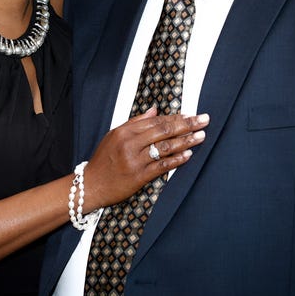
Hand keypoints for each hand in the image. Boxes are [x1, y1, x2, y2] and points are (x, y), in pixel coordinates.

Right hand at [84, 108, 208, 208]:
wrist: (91, 185)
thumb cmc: (104, 159)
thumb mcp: (115, 135)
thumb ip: (136, 122)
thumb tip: (155, 110)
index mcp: (125, 131)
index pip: (156, 121)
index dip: (176, 117)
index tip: (191, 115)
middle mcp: (130, 144)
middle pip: (163, 131)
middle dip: (186, 124)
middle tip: (204, 120)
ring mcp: (135, 160)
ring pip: (165, 147)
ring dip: (186, 141)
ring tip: (201, 136)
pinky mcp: (139, 177)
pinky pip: (162, 166)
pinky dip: (176, 159)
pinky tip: (189, 154)